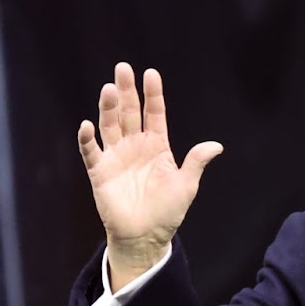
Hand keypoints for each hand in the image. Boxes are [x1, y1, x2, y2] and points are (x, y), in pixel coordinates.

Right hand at [77, 62, 222, 280]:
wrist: (146, 237)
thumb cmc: (167, 212)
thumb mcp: (186, 185)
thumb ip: (196, 162)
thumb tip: (217, 146)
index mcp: (157, 146)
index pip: (154, 113)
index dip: (153, 95)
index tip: (151, 74)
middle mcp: (134, 146)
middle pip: (128, 112)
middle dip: (126, 91)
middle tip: (123, 68)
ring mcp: (116, 157)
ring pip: (109, 125)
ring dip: (108, 108)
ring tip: (110, 89)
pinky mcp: (100, 172)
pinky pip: (91, 152)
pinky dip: (87, 139)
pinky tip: (87, 125)